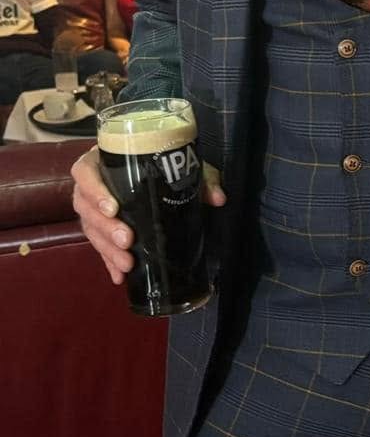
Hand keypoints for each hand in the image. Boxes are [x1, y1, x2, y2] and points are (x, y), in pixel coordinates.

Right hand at [71, 148, 226, 284]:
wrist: (166, 171)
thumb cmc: (167, 163)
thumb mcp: (185, 166)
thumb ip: (202, 178)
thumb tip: (217, 198)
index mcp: (105, 160)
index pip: (84, 171)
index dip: (94, 190)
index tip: (113, 208)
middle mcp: (94, 183)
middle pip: (84, 205)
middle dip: (105, 227)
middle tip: (127, 240)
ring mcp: (94, 207)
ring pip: (90, 228)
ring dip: (106, 248)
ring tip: (127, 263)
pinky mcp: (100, 227)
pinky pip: (99, 245)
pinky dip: (109, 261)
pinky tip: (120, 276)